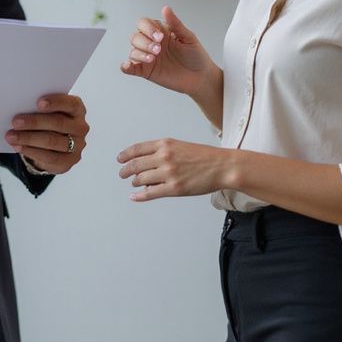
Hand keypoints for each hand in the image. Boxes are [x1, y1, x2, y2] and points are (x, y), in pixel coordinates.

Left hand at [6, 94, 88, 173]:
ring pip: (52, 141)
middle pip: (58, 123)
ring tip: (11, 136)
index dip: (55, 103)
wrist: (53, 146)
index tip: (38, 103)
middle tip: (15, 122)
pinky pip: (50, 157)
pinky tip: (19, 147)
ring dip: (29, 138)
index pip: (71, 104)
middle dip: (35, 122)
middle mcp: (80, 127)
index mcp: (77, 109)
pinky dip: (31, 151)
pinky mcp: (69, 161)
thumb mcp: (47, 111)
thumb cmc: (48, 121)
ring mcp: (77, 146)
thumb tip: (19, 106)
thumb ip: (39, 107)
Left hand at [117, 138, 232, 200]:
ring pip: (141, 179)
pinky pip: (150, 193)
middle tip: (122, 173)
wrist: (221, 166)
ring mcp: (168, 173)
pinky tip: (134, 196)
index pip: (137, 149)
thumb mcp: (179, 146)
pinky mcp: (174, 188)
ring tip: (135, 183)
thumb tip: (145, 163)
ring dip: (135, 182)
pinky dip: (139, 196)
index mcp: (165, 144)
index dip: (125, 155)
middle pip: (135, 164)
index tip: (120, 159)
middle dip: (126, 170)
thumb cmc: (204, 157)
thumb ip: (161, 152)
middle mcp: (164, 157)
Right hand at [120, 6, 215, 96]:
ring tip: (152, 59)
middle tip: (158, 50)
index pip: (144, 24)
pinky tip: (127, 66)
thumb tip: (165, 8)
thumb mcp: (188, 37)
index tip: (160, 37)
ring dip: (139, 53)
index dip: (148, 28)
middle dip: (145, 42)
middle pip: (136, 36)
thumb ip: (175, 24)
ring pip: (133, 51)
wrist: (200, 77)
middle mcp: (152, 43)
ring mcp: (148, 57)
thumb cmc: (196, 56)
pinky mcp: (146, 71)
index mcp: (161, 32)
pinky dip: (125, 66)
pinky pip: (130, 67)